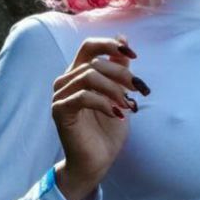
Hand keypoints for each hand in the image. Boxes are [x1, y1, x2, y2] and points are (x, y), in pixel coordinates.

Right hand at [50, 35, 148, 195]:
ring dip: (115, 90)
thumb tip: (123, 38)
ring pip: (89, 77)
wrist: (97, 161)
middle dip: (122, 74)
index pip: (89, 46)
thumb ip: (119, 68)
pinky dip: (104, 103)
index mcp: (79, 73)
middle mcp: (66, 81)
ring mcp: (60, 96)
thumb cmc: (107, 129)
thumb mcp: (120, 94)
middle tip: (139, 90)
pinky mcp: (60, 111)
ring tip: (128, 106)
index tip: (133, 55)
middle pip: (94, 62)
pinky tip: (117, 114)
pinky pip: (83, 97)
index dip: (111, 45)